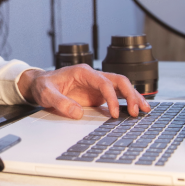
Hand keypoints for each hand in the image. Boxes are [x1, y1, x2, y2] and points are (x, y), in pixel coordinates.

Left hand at [17, 64, 150, 119]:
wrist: (40, 84)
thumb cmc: (44, 85)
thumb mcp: (47, 93)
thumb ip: (60, 102)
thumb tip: (77, 113)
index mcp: (83, 72)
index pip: (104, 82)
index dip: (112, 97)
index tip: (114, 113)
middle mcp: (93, 77)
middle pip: (119, 81)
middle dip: (131, 95)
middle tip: (137, 111)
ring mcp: (96, 85)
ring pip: (121, 87)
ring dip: (133, 97)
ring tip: (145, 110)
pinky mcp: (97, 94)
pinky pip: (116, 96)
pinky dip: (126, 102)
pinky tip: (134, 110)